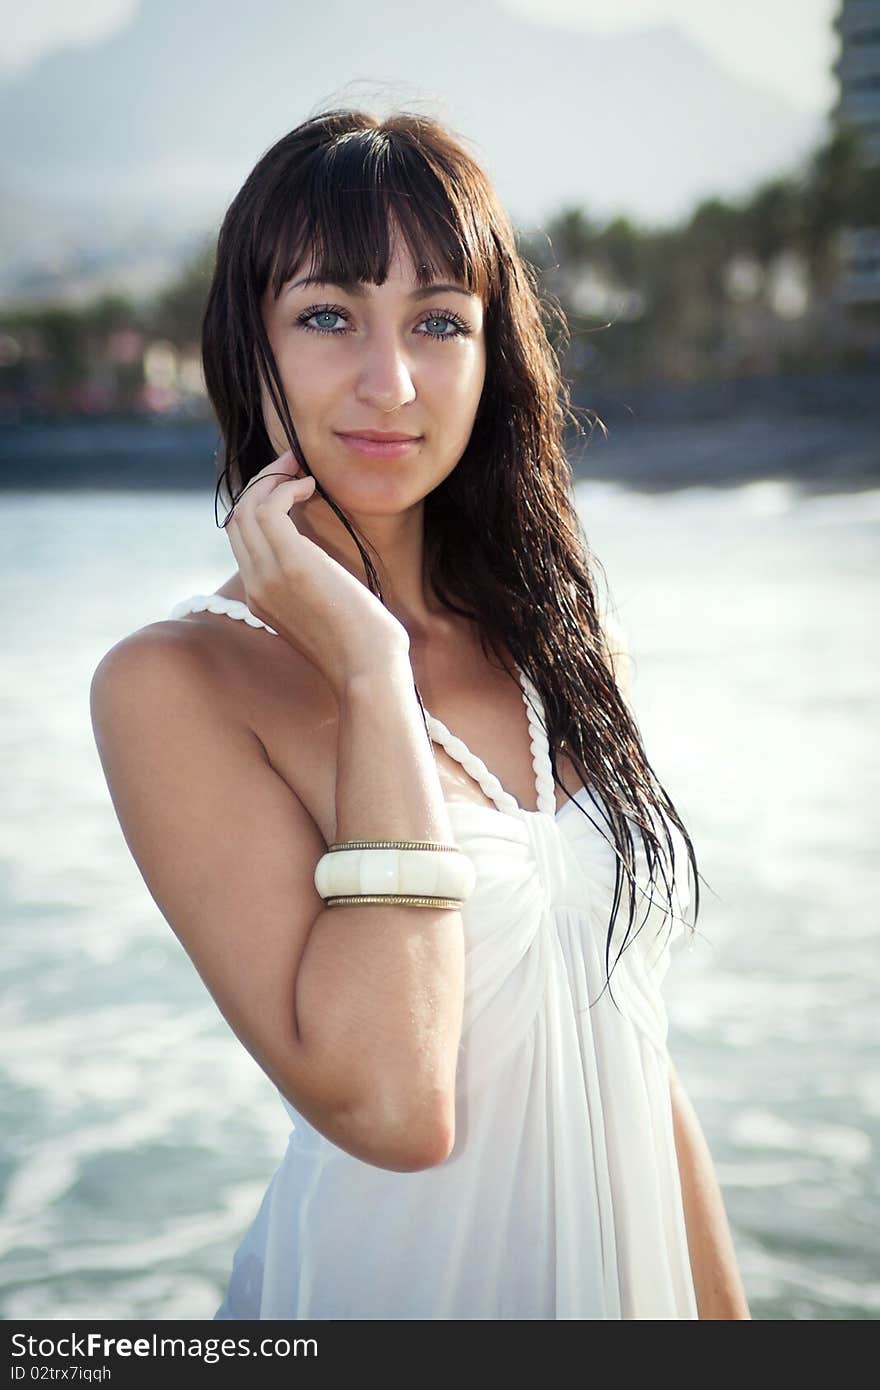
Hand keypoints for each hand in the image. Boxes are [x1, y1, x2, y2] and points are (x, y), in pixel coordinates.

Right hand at [224, 451, 410, 693]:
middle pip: (237, 518)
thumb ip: (313, 589)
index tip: (290, 487)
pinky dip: (285, 488)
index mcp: (261, 599)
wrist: (368, 671)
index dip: (260, 505)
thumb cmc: (361, 647)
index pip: (242, 539)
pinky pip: (268, 508)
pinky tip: (311, 488)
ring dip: (272, 479)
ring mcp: (268, 575)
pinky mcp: (291, 564)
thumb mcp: (327, 614)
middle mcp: (256, 586)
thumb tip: (326, 567)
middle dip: (262, 483)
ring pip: (246, 508)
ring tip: (302, 471)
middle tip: (294, 466)